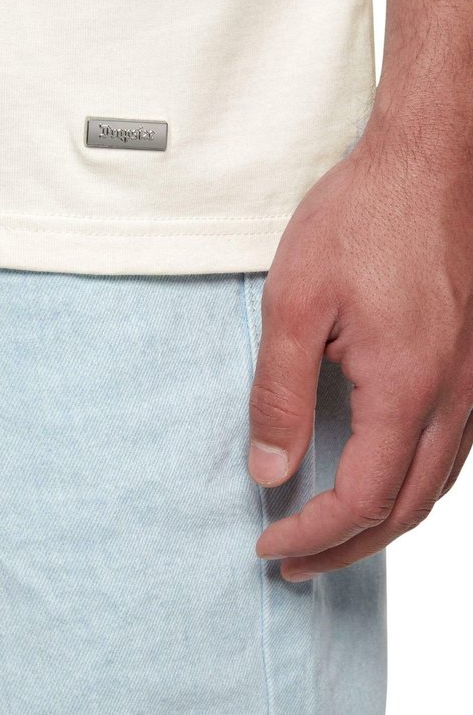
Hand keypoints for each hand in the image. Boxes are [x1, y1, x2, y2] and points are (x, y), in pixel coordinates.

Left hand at [248, 111, 472, 581]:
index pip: (360, 498)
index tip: (270, 543)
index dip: (312, 531)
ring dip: (383, 520)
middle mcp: (454, 398)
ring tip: (334, 534)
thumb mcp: (295, 303)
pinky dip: (412, 481)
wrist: (429, 161)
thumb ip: (280, 393)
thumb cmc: (364, 218)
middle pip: (406, 509)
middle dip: (348, 547)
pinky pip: (451, 448)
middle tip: (298, 563)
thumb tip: (272, 467)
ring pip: (435, 485)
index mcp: (407, 389)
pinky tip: (384, 475)